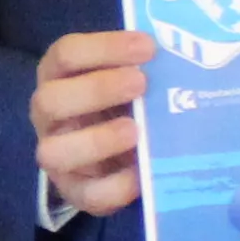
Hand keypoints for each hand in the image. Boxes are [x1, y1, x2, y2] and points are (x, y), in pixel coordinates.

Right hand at [32, 27, 157, 220]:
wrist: (116, 152)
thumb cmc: (123, 101)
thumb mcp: (127, 77)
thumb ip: (144, 66)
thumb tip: (190, 55)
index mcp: (58, 76)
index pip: (65, 53)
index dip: (103, 48)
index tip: (147, 47)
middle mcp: (49, 115)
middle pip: (50, 99)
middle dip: (97, 89)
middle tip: (141, 83)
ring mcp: (57, 155)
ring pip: (53, 152)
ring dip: (96, 140)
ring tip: (134, 131)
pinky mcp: (76, 191)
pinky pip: (88, 194)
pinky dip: (116, 186)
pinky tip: (142, 174)